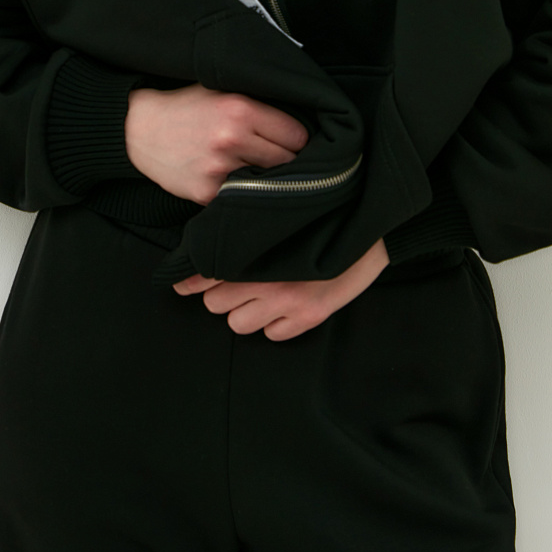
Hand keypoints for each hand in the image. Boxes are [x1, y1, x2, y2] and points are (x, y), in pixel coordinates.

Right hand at [124, 82, 308, 203]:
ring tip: (251, 167)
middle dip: (285, 159)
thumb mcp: (221, 90)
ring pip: (267, 182)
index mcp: (240, 109)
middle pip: (288, 161)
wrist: (139, 130)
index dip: (295, 138)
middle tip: (273, 156)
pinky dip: (240, 192)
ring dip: (264, 178)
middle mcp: (232, 139)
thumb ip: (257, 103)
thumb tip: (300, 120)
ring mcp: (219, 169)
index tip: (288, 140)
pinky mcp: (206, 192)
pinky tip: (229, 179)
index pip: (297, 135)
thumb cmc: (186, 107)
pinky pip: (240, 197)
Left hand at [172, 237, 389, 339]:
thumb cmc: (322, 216)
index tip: (180, 283)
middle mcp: (270, 282)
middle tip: (238, 279)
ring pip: (238, 324)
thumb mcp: (280, 217)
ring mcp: (291, 303)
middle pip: (216, 303)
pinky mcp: (310, 318)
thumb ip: (247, 230)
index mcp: (258, 252)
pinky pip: (272, 335)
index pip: (207, 274)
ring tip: (261, 294)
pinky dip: (274, 324)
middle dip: (223, 293)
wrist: (371, 226)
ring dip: (245, 311)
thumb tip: (213, 240)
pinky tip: (285, 305)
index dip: (191, 279)